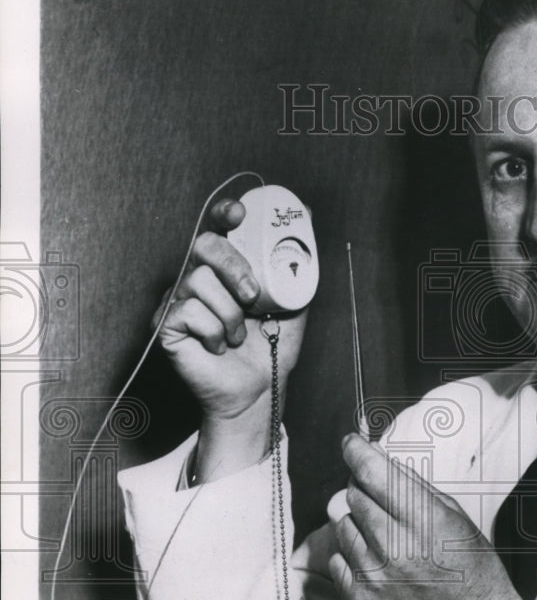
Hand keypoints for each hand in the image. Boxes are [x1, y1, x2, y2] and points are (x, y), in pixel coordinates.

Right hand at [153, 197, 306, 479]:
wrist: (260, 386)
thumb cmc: (271, 343)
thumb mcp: (294, 297)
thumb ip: (297, 258)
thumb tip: (307, 213)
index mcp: (225, 267)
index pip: (217, 227)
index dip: (223, 214)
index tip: (239, 214)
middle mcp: (197, 276)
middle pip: (203, 245)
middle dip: (233, 265)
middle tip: (252, 295)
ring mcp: (177, 300)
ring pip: (198, 281)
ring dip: (230, 313)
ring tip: (237, 333)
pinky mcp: (165, 325)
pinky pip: (188, 312)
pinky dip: (214, 331)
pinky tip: (218, 345)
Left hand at [328, 434, 523, 599]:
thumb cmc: (470, 568)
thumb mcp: (453, 516)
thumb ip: (412, 485)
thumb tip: (375, 456)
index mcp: (424, 521)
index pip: (373, 472)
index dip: (356, 450)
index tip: (351, 442)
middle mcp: (395, 547)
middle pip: (354, 495)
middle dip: (366, 490)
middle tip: (387, 503)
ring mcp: (374, 576)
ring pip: (343, 525)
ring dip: (359, 523)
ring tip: (390, 540)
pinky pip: (338, 559)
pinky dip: (353, 556)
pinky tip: (380, 564)